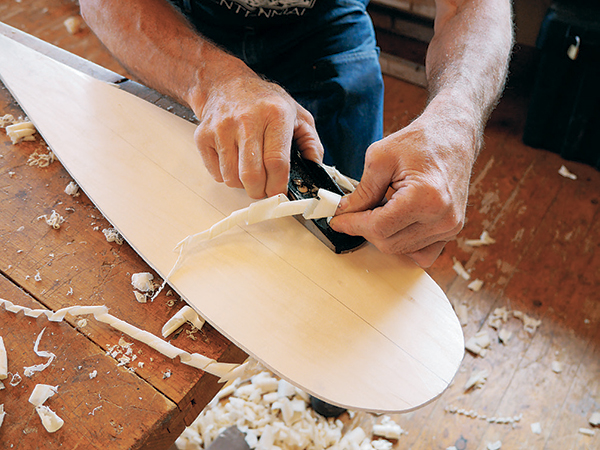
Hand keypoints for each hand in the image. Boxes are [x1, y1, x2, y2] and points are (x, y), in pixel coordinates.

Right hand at [192, 66, 322, 198]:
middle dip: (261, 192)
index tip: (280, 192)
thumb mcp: (297, 114)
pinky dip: (227, 176)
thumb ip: (311, 143)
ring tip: (250, 172)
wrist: (225, 83)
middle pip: (252, 175)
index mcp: (275, 114)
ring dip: (243, 185)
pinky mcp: (203, 136)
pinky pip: (216, 174)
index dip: (279, 185)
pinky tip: (234, 161)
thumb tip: (315, 169)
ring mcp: (222, 128)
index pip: (277, 163)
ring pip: (232, 178)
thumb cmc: (264, 102)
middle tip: (265, 189)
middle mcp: (247, 120)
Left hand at [329, 114, 474, 266]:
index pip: (379, 227)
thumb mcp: (380, 158)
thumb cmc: (420, 141)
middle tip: (354, 213)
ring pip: (402, 250)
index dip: (352, 225)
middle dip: (365, 230)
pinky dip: (404, 244)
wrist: (452, 136)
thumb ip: (362, 191)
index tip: (337, 221)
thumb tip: (345, 212)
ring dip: (383, 235)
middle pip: (389, 243)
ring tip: (379, 209)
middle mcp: (443, 218)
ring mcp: (450, 227)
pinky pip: (422, 253)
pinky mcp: (452, 230)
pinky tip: (396, 224)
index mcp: (426, 198)